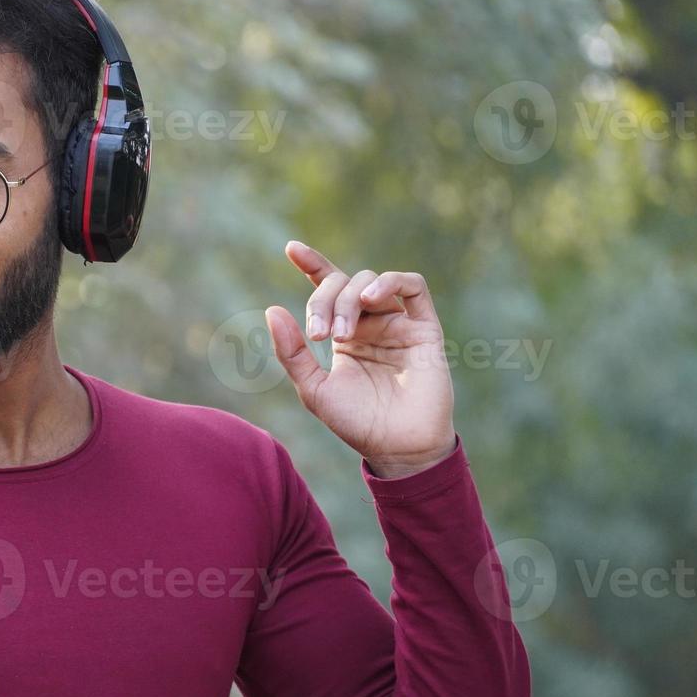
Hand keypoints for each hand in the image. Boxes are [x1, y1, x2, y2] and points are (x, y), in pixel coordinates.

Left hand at [265, 241, 455, 478]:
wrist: (396, 448)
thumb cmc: (356, 423)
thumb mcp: (314, 389)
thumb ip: (292, 353)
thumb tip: (272, 310)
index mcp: (345, 334)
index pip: (327, 288)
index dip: (312, 264)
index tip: (291, 248)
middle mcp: (371, 323)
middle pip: (343, 285)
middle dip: (324, 301)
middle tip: (319, 336)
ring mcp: (398, 323)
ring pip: (371, 282)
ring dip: (349, 299)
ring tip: (340, 333)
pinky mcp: (424, 328)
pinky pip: (412, 287)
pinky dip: (389, 282)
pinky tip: (370, 298)